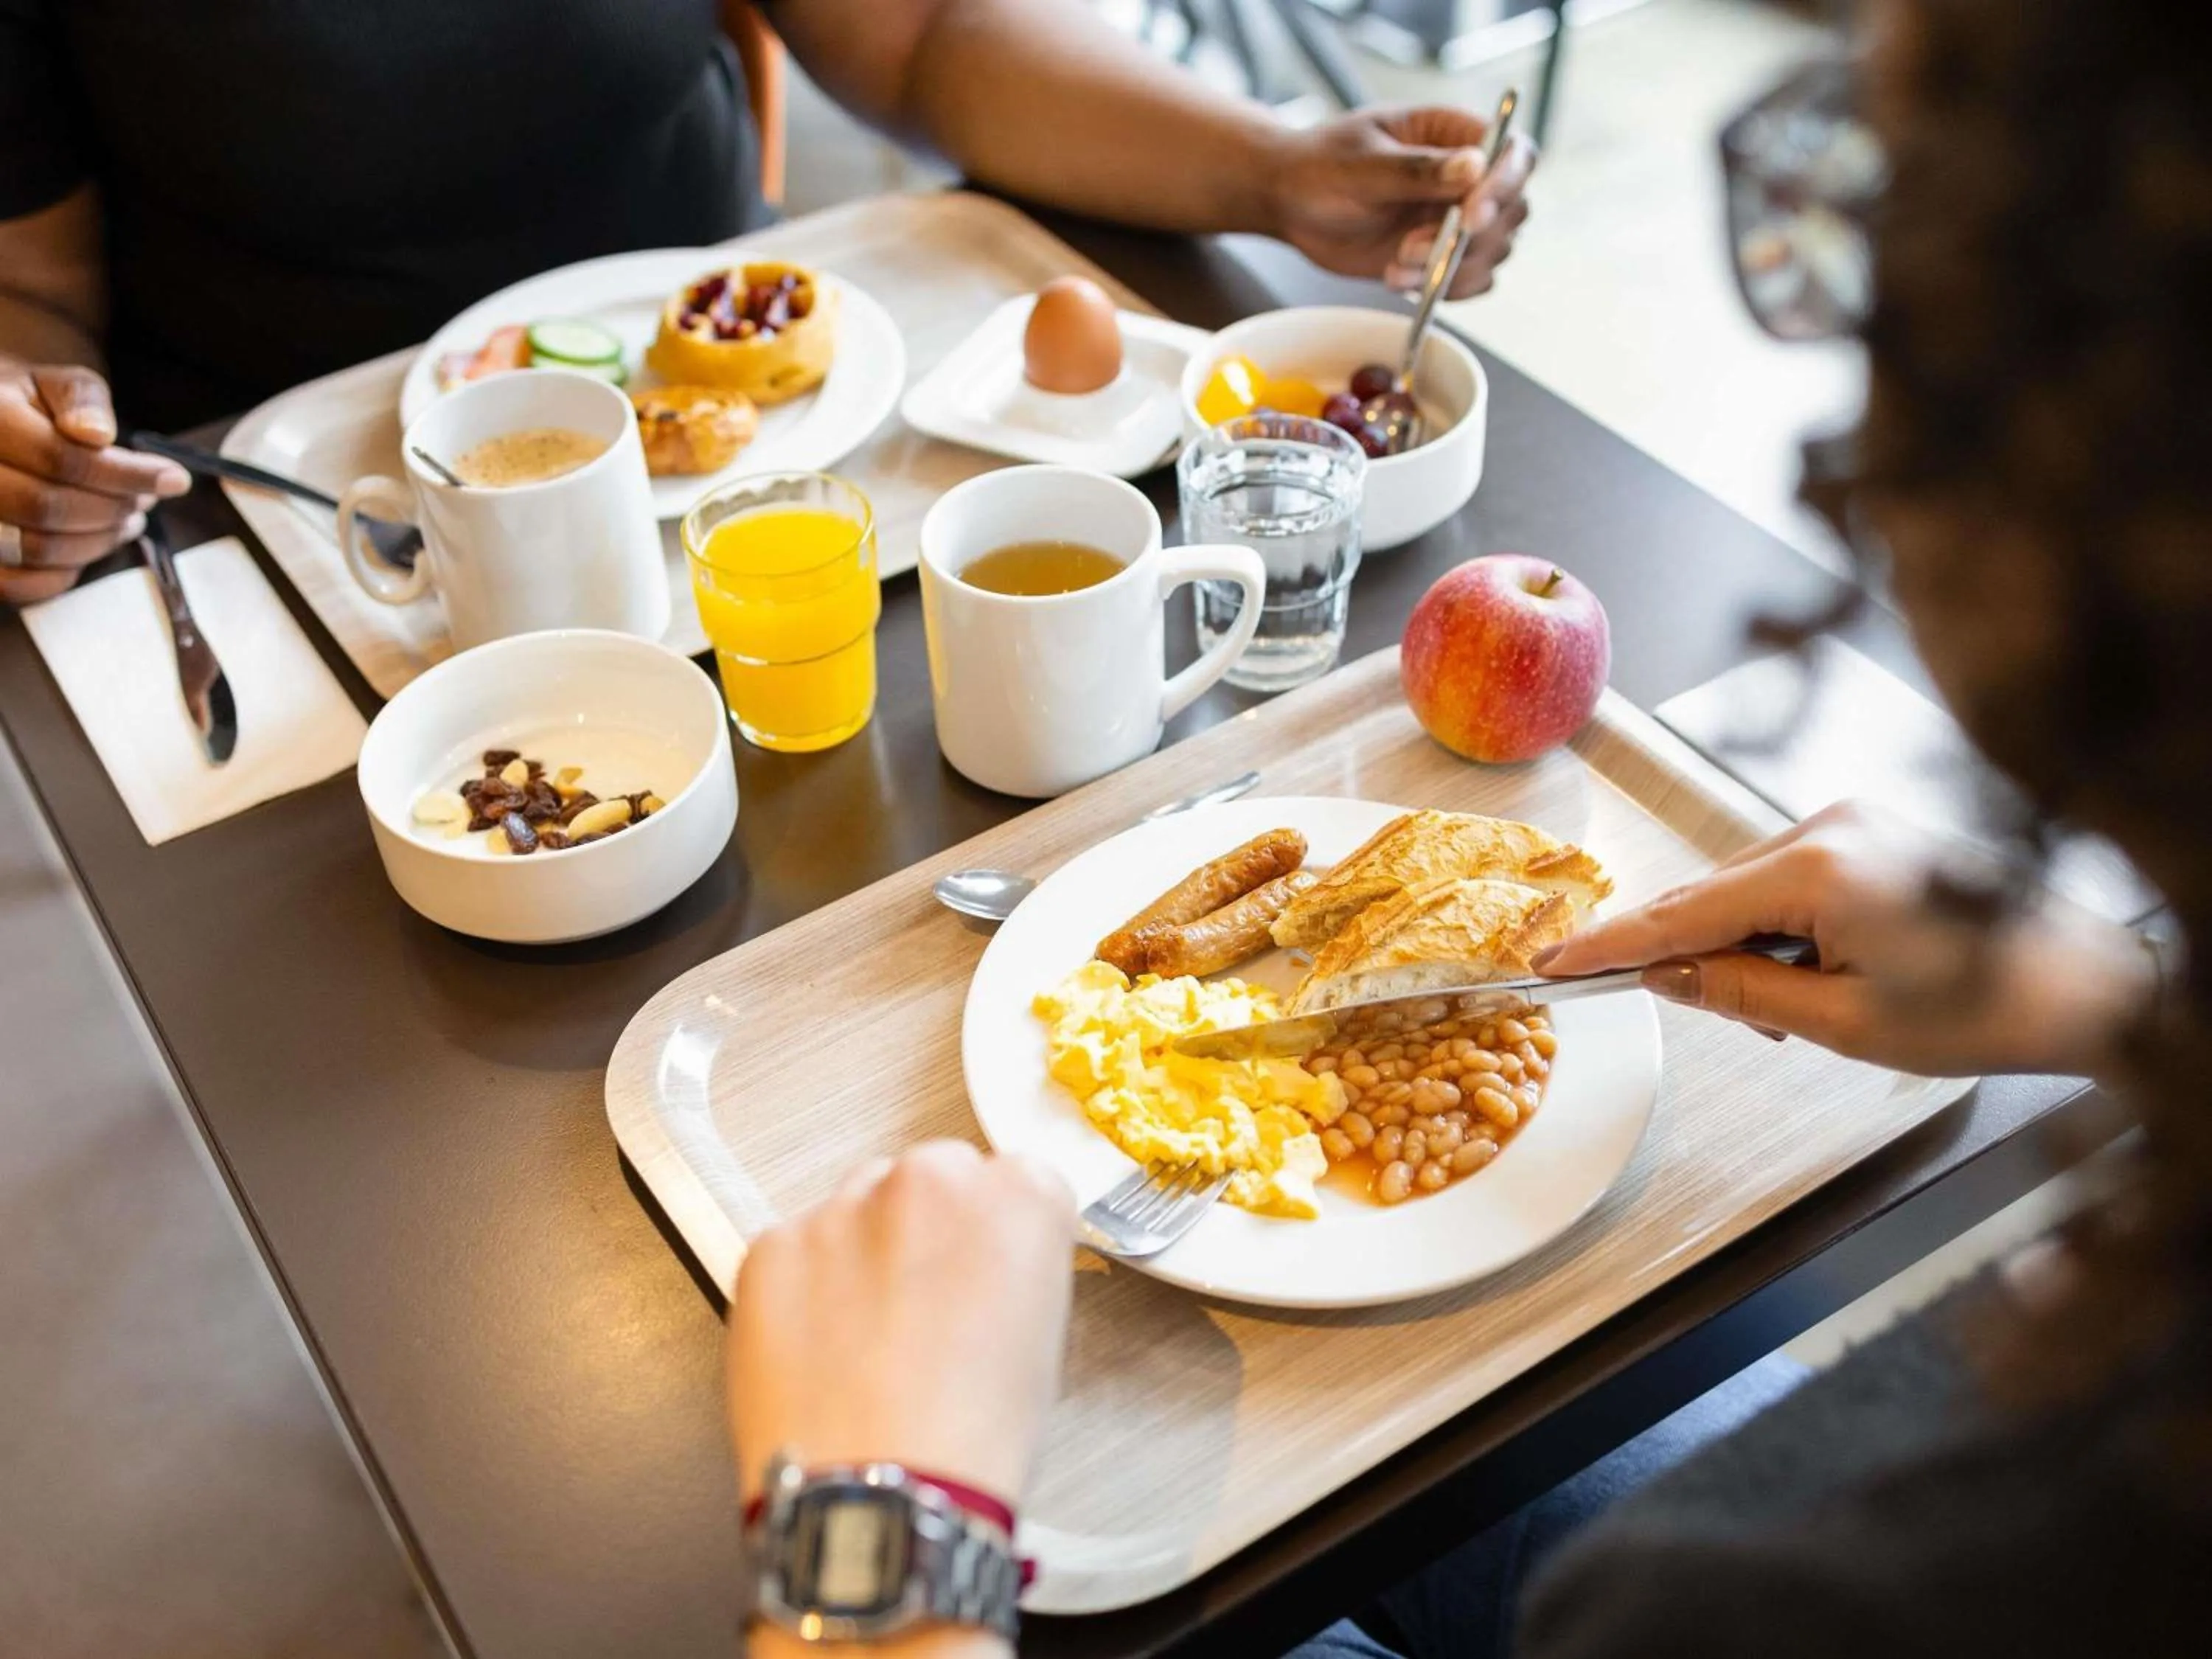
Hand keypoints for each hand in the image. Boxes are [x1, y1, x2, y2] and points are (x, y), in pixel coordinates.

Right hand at [0, 358, 189, 604]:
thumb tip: (97, 434)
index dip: (127, 475)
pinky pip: (18, 584)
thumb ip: (81, 401)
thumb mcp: (59, 385)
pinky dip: (64, 573)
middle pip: (47, 507)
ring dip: (97, 542)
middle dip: (112, 510)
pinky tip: (89, 545)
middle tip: (145, 503)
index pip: (61, 458)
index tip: (175, 479)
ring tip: (127, 521)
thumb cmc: (32, 405)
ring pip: (36, 548)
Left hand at [726, 1142, 1075, 1512]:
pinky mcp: (773, 1244)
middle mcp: (932, 1180)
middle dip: (925, 1228)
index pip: (1011, 1180)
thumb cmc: (971, 1437)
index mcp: (1020, 1197)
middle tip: (921, 1306)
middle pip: (930, 1178)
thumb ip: (1011, 1267)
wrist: (884, 1494)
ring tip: (864, 1340)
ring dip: (861, 1251)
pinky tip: (819, 1353)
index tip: (982, 1271)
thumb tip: (978, 1263)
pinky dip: (801, 1291)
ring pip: (857, 1206)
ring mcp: (845, 1207)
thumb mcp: (1039, 1337)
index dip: (993, 1235)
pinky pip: (793, 1251)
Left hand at [1270, 106, 1535, 297]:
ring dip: (1451, 267)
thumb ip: (1417, 169)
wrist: (1292, 203)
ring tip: (1396, 264)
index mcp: (1455, 135)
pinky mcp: (1442, 256)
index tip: (1471, 216)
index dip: (1505, 185)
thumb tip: (1474, 167)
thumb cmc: (1321, 167)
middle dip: (1471, 238)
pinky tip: (1401, 281)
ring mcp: (1457, 219)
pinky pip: (1471, 281)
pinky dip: (1445, 289)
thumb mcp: (1362, 164)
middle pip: (1512, 210)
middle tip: (1411, 247)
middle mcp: (1467, 177)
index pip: (1513, 154)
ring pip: (1494, 251)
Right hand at [1533, 802, 2156, 1077]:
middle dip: (1702, 957)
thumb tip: (1664, 974)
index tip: (1550, 960)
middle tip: (1746, 1019)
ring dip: (1748, 945)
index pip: (1684, 910)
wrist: (2094, 986)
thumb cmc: (1989, 1010)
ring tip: (1810, 1007)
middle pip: (1711, 892)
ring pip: (1747, 885)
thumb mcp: (1847, 1023)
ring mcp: (1850, 820)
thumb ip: (1742, 991)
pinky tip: (1823, 971)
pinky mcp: (1869, 829)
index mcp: (1820, 870)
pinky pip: (1787, 874)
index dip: (1612, 942)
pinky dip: (1781, 924)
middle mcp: (1827, 825)